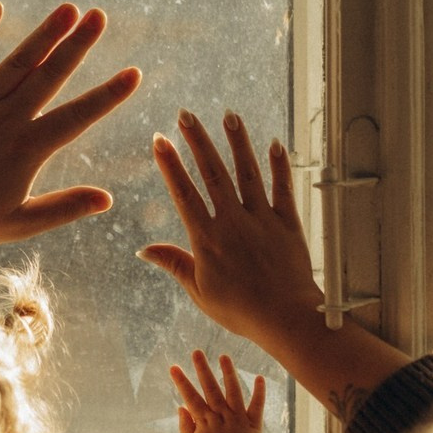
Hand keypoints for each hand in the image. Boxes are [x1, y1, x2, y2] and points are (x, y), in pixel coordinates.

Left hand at [0, 0, 140, 248]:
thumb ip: (63, 208)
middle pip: (49, 77)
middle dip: (78, 46)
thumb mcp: (18, 224)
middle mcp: (5, 120)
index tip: (134, 73)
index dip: (107, 96)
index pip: (77, 117)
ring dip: (44, 34)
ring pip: (17, 63)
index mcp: (26, 150)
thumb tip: (106, 199)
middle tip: (101, 16)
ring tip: (69, 9)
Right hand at [144, 110, 410, 420]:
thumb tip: (144, 250)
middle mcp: (233, 222)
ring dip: (237, 143)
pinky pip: (283, 188)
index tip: (159, 140)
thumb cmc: (240, 311)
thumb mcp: (199, 292)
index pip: (184, 194)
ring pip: (247, 173)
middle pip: (213, 173)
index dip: (170, 165)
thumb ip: (175, 264)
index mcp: (207, 239)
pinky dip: (279, 166)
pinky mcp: (288, 223)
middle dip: (197, 141)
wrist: (286, 317)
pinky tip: (275, 144)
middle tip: (186, 115)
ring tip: (229, 116)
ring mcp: (262, 219)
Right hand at [170, 350, 263, 432]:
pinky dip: (259, 392)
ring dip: (228, 372)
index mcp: (204, 421)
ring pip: (233, 391)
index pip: (191, 397)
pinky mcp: (253, 424)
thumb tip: (181, 407)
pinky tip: (259, 377)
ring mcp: (238, 418)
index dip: (181, 381)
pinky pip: (257, 406)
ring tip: (224, 356)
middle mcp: (221, 416)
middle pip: (211, 388)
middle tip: (197, 351)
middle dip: (202, 369)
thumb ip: (186, 426)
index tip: (173, 367)